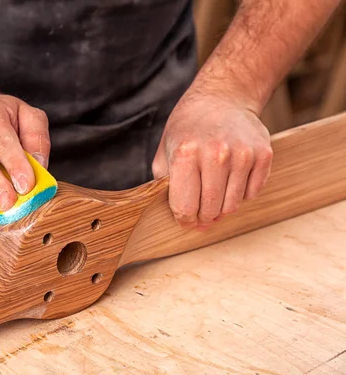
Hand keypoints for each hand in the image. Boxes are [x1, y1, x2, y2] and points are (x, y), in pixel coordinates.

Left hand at [152, 93, 272, 230]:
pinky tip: (231, 179)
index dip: (184, 220)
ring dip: (221, 207)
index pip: (185, 207)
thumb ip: (165, 186)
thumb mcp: (165, 152)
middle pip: (210, 209)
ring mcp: (242, 154)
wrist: (221, 98)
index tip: (186, 221)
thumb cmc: (188, 129)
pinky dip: (240, 194)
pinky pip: (251, 194)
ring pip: (232, 205)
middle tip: (200, 213)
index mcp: (185, 154)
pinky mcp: (263, 154)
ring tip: (214, 193)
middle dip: (203, 217)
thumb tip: (179, 218)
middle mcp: (216, 154)